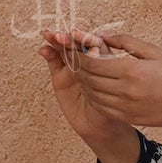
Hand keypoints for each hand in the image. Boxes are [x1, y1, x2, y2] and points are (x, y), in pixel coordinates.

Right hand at [39, 29, 133, 145]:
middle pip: (77, 44)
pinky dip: (49, 54)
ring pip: (64, 50)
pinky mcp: (60, 77)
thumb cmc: (115, 107)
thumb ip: (107, 70)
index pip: (94, 44)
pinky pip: (54, 62)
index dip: (85, 39)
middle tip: (61, 35)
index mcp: (103, 60)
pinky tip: (44, 50)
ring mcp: (73, 68)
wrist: (101, 127)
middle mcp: (87, 62)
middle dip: (69, 38)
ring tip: (49, 36)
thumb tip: (96, 50)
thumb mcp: (118, 88)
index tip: (78, 35)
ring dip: (56, 41)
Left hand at [73, 30, 161, 130]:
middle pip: (89, 79)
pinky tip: (97, 89)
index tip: (80, 49)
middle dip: (80, 68)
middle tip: (79, 60)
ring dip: (85, 84)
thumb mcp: (153, 51)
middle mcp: (126, 91)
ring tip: (87, 74)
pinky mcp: (128, 117)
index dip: (82, 56)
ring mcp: (126, 107)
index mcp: (132, 71)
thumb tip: (101, 36)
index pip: (94, 63)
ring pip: (92, 95)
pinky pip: (101, 108)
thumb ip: (126, 42)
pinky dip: (94, 97)